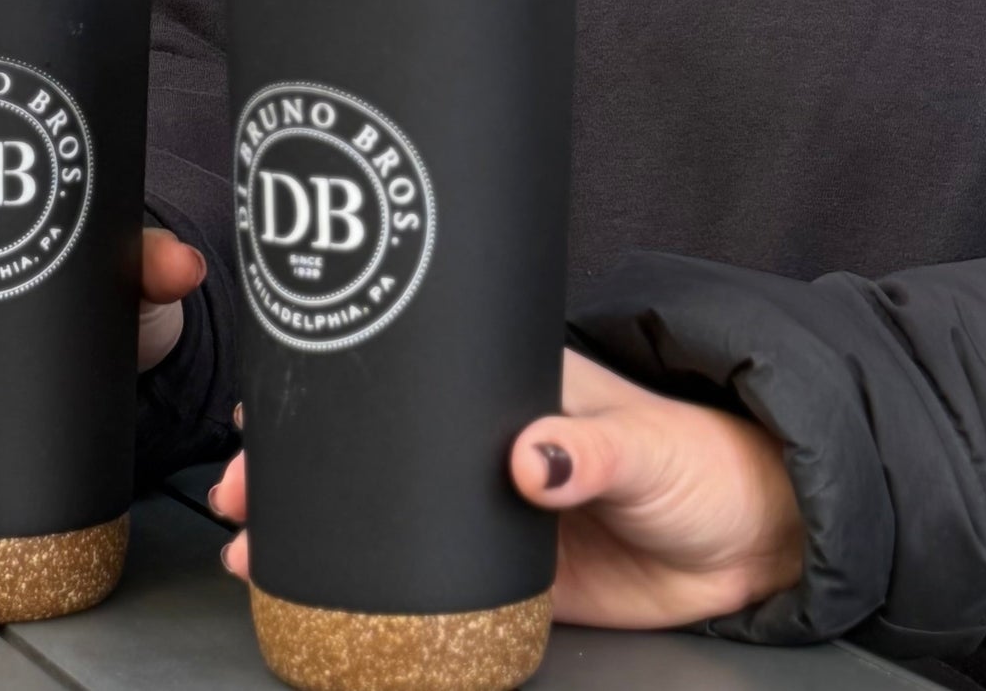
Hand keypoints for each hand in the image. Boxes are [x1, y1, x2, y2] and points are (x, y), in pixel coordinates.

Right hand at [211, 350, 803, 628]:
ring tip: (256, 549)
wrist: (742, 541)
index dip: (336, 390)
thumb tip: (530, 456)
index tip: (274, 409)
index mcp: (505, 390)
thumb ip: (591, 449)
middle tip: (243, 490)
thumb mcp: (643, 444)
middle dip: (302, 469)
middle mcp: (480, 448)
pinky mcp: (504, 577)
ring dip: (319, 533)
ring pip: (383, 520)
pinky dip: (370, 594)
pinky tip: (323, 602)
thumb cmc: (694, 459)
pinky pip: (424, 588)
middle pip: (373, 453)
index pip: (403, 381)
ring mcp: (485, 513)